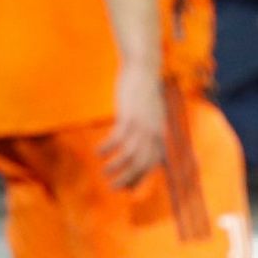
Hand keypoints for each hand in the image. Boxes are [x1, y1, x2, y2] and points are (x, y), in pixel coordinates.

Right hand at [99, 64, 165, 188]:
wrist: (143, 69)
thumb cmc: (144, 93)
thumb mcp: (151, 114)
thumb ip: (149, 130)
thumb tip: (144, 146)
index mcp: (159, 133)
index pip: (153, 163)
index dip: (140, 177)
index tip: (128, 188)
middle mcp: (154, 132)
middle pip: (142, 163)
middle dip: (128, 179)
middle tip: (113, 188)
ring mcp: (143, 125)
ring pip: (131, 155)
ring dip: (117, 167)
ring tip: (104, 173)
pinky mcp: (130, 116)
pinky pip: (118, 138)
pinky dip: (107, 148)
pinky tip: (97, 152)